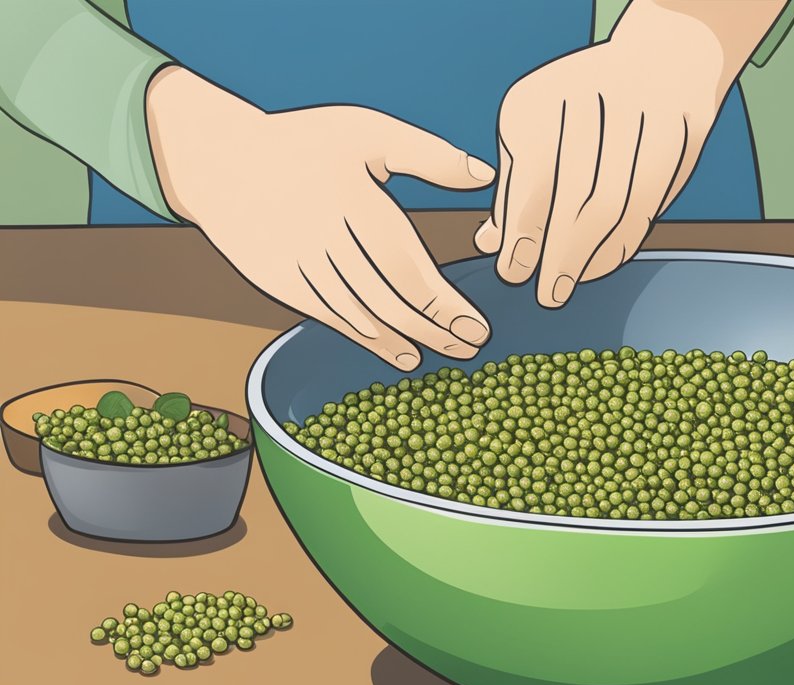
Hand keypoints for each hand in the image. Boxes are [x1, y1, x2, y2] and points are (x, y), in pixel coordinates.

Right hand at [146, 66, 495, 370]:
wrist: (219, 159)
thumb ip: (429, 154)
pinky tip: (396, 352)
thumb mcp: (367, 132)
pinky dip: (366, 340)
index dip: (443, 303)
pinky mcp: (278, 282)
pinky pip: (329, 318)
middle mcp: (322, 237)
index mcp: (351, 200)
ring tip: (441, 354)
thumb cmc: (304, 142)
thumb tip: (484, 175)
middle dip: (434, 328)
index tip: (476, 325)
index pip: (405, 266)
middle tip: (471, 346)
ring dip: (404, 340)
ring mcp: (296, 264)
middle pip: (386, 298)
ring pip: (359, 315)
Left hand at [475, 0, 785, 307]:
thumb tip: (490, 244)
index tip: (514, 273)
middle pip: (580, 198)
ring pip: (622, 204)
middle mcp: (594, 98)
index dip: (522, 235)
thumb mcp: (532, 132)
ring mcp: (646, 112)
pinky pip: (655, 201)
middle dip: (562, 255)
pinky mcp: (683, 129)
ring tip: (577, 280)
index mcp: (543, 99)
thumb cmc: (581, 109)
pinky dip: (628, 238)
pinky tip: (607, 257)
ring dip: (596, 255)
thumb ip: (514, 190)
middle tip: (550, 293)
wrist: (661, 56)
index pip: (532, 180)